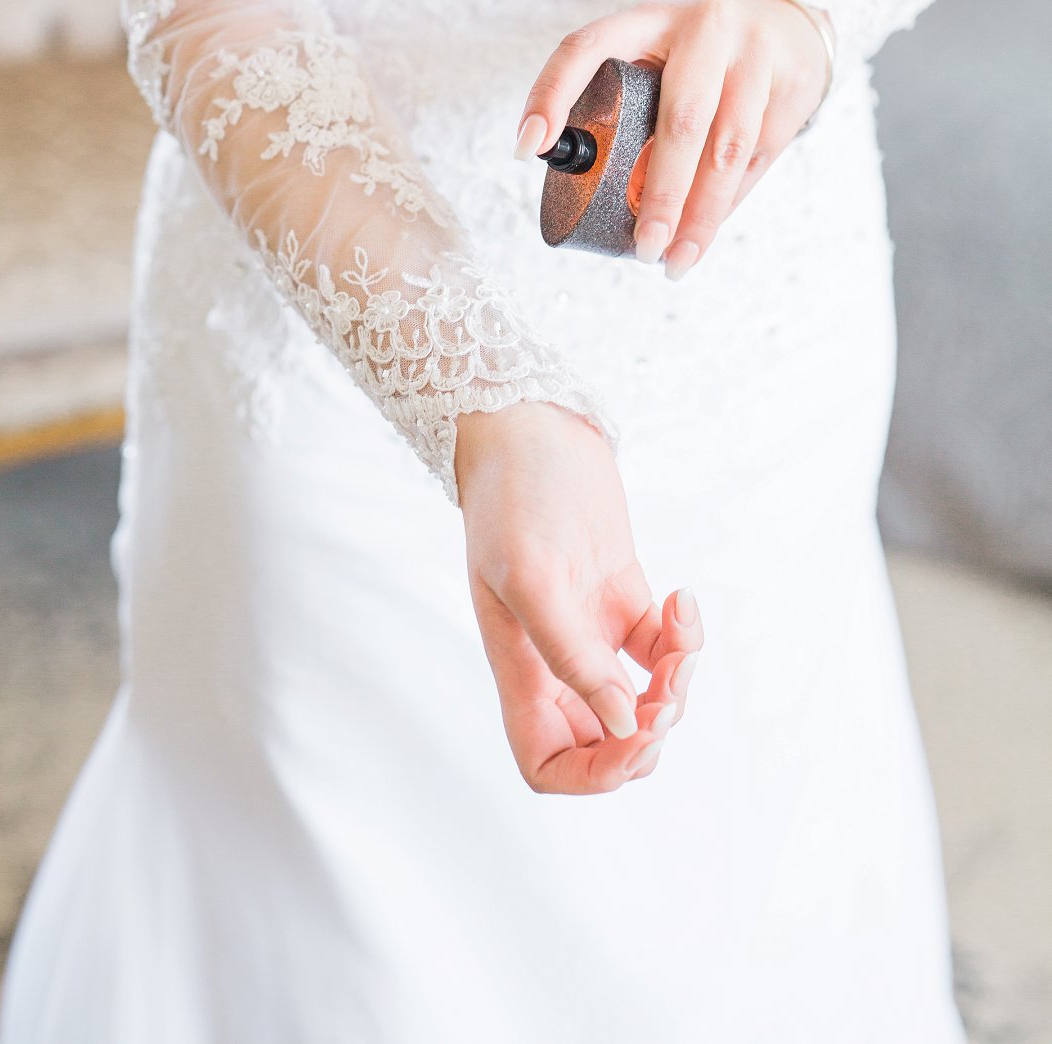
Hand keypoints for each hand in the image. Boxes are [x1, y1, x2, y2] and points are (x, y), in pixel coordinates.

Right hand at [454, 400, 704, 794]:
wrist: (528, 423)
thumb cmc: (515, 493)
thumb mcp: (533, 577)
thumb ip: (572, 657)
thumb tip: (623, 723)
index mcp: (519, 669)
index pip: (547, 764)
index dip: (594, 775)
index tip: (634, 736)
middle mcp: (553, 658)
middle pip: (604, 741)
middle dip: (648, 731)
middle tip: (669, 685)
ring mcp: (589, 627)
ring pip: (642, 698)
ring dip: (676, 683)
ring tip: (681, 632)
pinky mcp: (619, 593)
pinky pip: (660, 647)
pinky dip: (684, 637)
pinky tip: (682, 597)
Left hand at [513, 0, 833, 276]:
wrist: (786, 21)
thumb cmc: (697, 57)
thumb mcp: (658, 58)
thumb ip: (628, 103)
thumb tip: (585, 184)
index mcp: (649, 20)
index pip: (587, 47)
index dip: (552, 94)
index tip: (527, 148)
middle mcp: (704, 29)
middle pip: (683, 117)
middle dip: (663, 192)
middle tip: (642, 247)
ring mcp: (754, 57)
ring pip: (729, 147)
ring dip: (701, 214)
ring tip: (674, 261)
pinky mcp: (791, 88)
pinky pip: (757, 160)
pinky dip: (726, 205)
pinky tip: (702, 234)